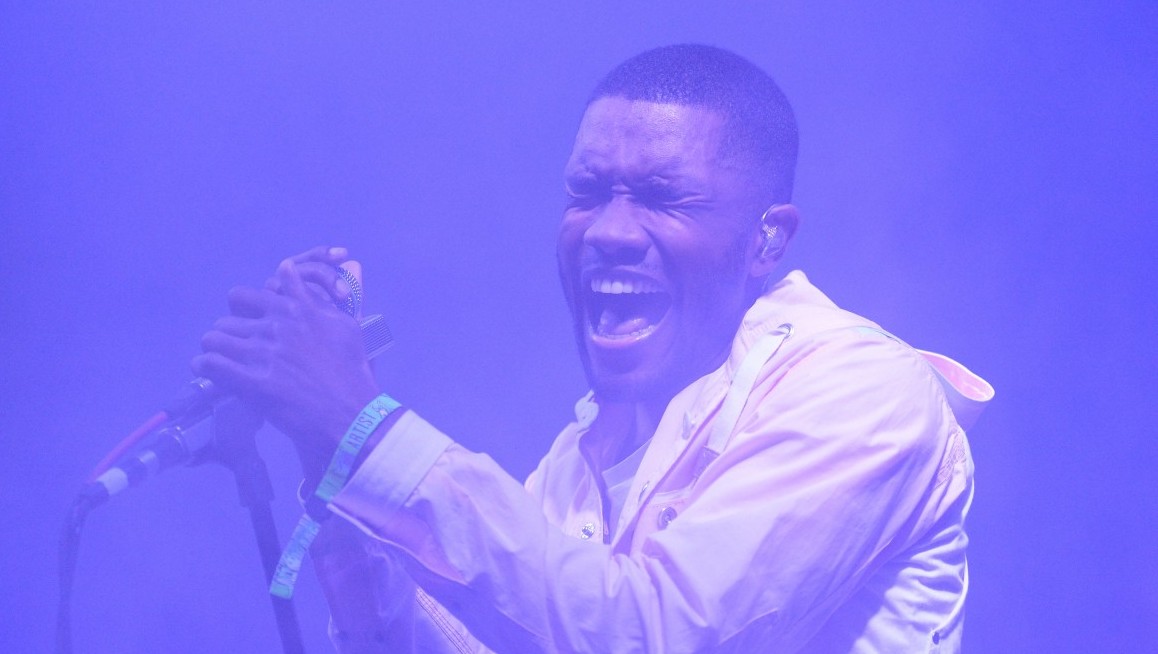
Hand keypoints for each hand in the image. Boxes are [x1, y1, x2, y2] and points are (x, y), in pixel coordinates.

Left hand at [192, 247, 379, 479]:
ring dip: (215, 350)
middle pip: (227, 319)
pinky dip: (205, 368)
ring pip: (214, 338)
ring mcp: (263, 353)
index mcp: (295, 309)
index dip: (241, 310)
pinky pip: (210, 365)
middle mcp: (276, 326)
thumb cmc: (352, 371)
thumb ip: (311, 296)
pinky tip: (210, 373)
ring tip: (220, 361)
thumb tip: (288, 267)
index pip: (246, 296)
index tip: (246, 323)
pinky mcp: (253, 382)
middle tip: (235, 348)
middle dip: (229, 333)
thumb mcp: (343, 324)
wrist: (352, 413)